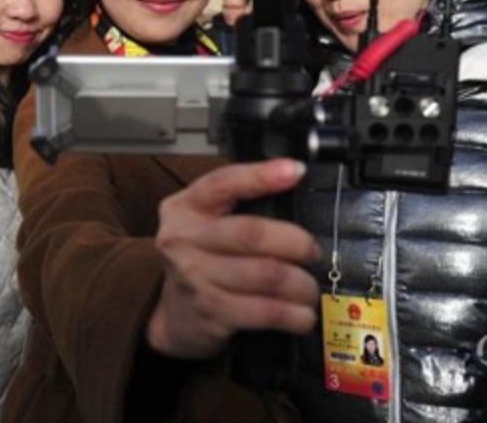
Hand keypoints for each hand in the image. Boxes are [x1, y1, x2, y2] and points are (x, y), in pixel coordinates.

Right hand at [146, 159, 320, 359]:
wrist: (174, 314)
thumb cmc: (201, 260)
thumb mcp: (205, 223)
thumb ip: (238, 205)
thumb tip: (292, 180)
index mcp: (184, 208)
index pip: (222, 183)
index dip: (260, 176)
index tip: (294, 171)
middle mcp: (183, 240)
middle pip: (252, 233)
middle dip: (297, 243)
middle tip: (312, 252)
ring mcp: (195, 278)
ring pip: (267, 275)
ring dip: (301, 284)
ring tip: (309, 287)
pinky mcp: (211, 312)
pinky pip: (266, 311)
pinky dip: (294, 314)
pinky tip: (301, 314)